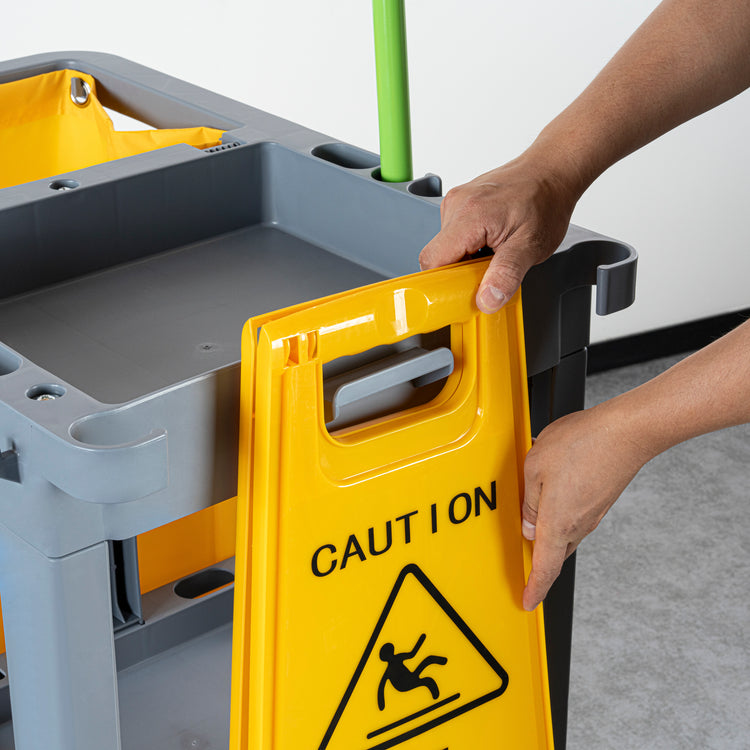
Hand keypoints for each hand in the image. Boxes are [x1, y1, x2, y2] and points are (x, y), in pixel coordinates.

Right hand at [418, 157, 577, 312]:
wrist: (551, 171)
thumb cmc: (545, 202)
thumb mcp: (532, 246)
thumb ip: (507, 275)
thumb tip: (486, 301)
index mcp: (470, 216)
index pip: (433, 260)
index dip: (441, 283)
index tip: (458, 294)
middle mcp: (457, 205)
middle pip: (438, 255)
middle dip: (459, 272)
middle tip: (488, 272)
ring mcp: (456, 201)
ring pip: (445, 247)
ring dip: (466, 259)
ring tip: (494, 251)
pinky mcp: (460, 202)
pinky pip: (453, 235)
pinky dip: (469, 246)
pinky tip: (490, 241)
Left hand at [521, 399, 650, 610]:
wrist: (628, 431)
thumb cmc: (582, 444)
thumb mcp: (535, 467)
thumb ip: (528, 500)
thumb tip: (527, 525)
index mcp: (558, 523)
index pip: (545, 568)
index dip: (535, 588)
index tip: (526, 602)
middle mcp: (579, 524)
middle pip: (555, 552)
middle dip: (539, 560)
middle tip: (522, 563)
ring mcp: (593, 513)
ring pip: (565, 532)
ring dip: (548, 532)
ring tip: (531, 518)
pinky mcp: (601, 499)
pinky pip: (576, 516)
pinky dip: (561, 514)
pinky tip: (552, 493)